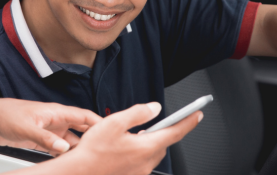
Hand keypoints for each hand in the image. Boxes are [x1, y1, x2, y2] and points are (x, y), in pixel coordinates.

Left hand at [0, 98, 101, 155]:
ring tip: (87, 162)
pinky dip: (65, 156)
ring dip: (78, 151)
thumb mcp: (26, 128)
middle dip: (92, 141)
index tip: (112, 133)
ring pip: (71, 142)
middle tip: (103, 153)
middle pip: (81, 131)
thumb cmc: (5, 115)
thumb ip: (46, 138)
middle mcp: (56, 121)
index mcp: (56, 112)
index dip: (99, 123)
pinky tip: (69, 164)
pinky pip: (59, 149)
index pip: (84, 116)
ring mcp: (50, 131)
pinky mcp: (42, 140)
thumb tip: (64, 147)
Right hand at [65, 102, 201, 174]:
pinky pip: (142, 163)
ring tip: (137, 134)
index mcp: (145, 147)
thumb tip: (154, 108)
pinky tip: (126, 149)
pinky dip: (140, 153)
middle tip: (160, 122)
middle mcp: (145, 162)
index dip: (188, 122)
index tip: (198, 114)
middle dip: (164, 132)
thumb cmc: (93, 151)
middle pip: (163, 144)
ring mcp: (139, 172)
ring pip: (152, 154)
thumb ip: (138, 113)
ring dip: (150, 143)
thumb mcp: (115, 122)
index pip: (175, 132)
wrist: (79, 173)